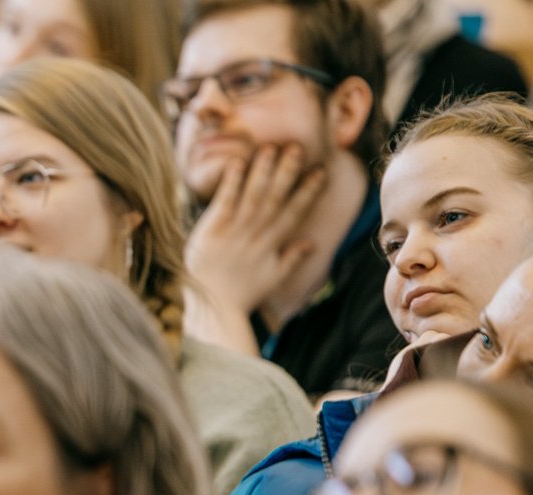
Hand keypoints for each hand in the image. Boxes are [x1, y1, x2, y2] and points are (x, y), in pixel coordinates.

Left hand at [185, 144, 327, 320]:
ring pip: (252, 196)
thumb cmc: (241, 295)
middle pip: (275, 198)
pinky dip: (231, 183)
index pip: (294, 213)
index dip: (308, 192)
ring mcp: (234, 232)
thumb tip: (312, 243)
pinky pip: (224, 202)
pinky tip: (238, 163)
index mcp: (272, 245)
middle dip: (287, 173)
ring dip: (262, 171)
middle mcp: (256, 235)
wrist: (212, 309)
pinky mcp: (212, 231)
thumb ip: (292, 259)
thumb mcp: (272, 278)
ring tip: (271, 148)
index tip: (321, 171)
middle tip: (297, 147)